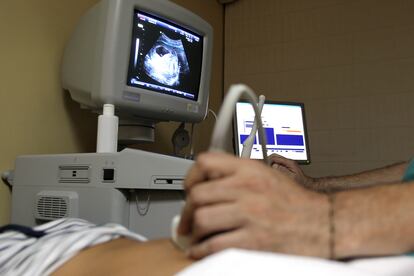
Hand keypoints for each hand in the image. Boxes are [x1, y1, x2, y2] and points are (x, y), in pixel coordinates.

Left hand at [178, 152, 329, 258]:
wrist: (323, 224)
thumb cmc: (296, 203)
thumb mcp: (267, 175)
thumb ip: (237, 175)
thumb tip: (207, 184)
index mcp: (249, 170)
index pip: (206, 162)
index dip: (191, 177)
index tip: (188, 190)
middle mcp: (248, 189)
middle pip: (198, 194)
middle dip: (187, 211)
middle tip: (186, 220)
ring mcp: (250, 214)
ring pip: (202, 219)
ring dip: (194, 232)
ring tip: (196, 235)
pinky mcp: (253, 240)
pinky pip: (214, 245)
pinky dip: (201, 250)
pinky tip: (202, 249)